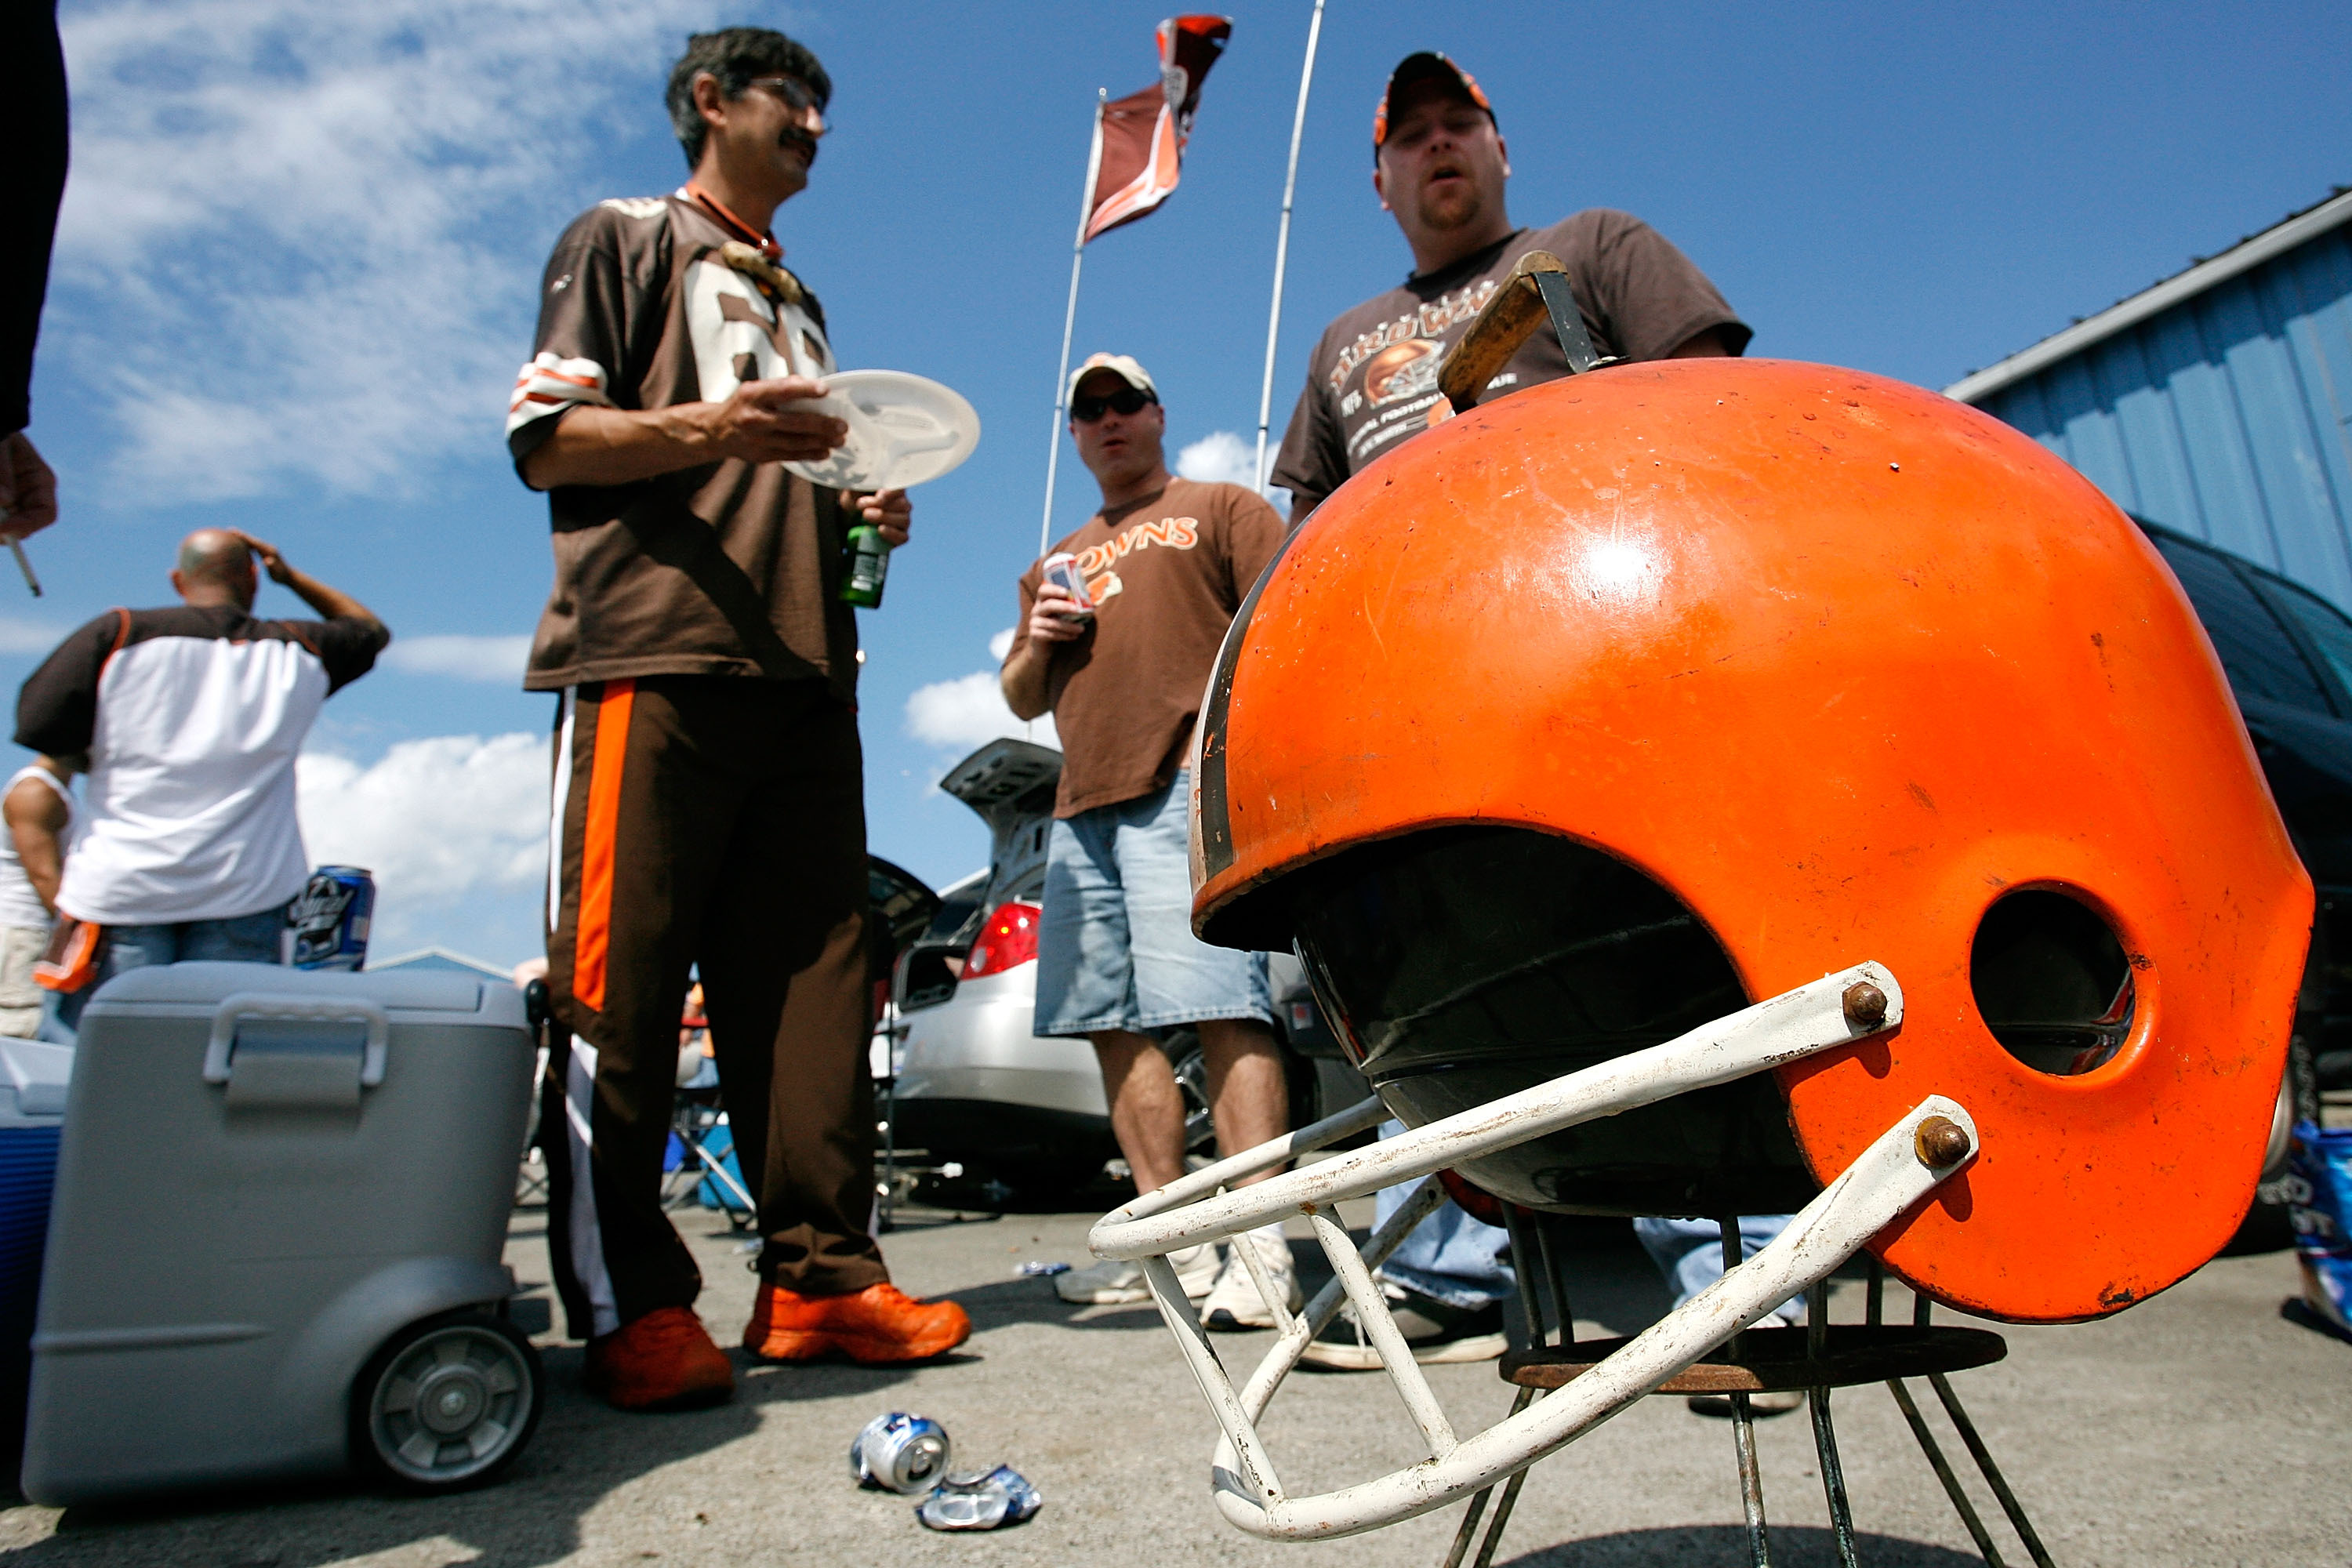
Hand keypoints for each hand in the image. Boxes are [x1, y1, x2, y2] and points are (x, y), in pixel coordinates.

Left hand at [0, 433, 57, 540]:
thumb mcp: (0, 446)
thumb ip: (3, 472)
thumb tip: (5, 501)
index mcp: (41, 480)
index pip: (45, 514)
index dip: (26, 526)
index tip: (2, 530)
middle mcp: (27, 494)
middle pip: (20, 525)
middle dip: (4, 527)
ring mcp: (9, 499)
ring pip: (4, 522)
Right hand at [229, 529, 294, 583]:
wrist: (290, 576)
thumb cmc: (282, 576)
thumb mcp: (276, 572)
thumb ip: (272, 566)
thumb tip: (267, 561)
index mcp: (268, 551)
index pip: (254, 543)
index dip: (244, 538)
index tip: (234, 532)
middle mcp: (268, 548)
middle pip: (252, 540)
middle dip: (241, 535)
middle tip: (230, 530)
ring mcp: (267, 549)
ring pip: (253, 542)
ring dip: (244, 538)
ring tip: (232, 534)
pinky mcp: (267, 552)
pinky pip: (255, 546)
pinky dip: (248, 544)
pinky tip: (242, 543)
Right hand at [698, 375, 847, 464]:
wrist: (716, 431)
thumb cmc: (744, 405)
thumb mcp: (755, 390)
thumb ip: (780, 387)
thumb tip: (811, 384)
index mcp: (753, 395)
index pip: (782, 391)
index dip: (805, 390)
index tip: (825, 390)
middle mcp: (754, 418)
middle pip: (794, 422)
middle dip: (822, 424)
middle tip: (842, 425)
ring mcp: (757, 440)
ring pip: (795, 442)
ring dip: (821, 442)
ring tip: (840, 439)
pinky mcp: (761, 456)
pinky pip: (790, 456)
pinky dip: (810, 454)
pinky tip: (825, 452)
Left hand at [845, 488, 910, 546]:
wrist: (848, 520)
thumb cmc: (853, 501)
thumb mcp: (853, 490)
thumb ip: (860, 483)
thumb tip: (863, 477)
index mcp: (893, 489)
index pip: (900, 488)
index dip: (892, 492)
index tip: (879, 495)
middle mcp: (902, 504)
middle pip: (903, 505)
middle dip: (882, 507)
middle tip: (862, 507)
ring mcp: (902, 520)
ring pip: (904, 519)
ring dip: (885, 518)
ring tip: (866, 516)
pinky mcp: (900, 536)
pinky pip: (903, 537)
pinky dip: (892, 533)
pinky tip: (880, 530)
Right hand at [1027, 579, 1089, 642]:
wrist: (1043, 646)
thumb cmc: (1057, 625)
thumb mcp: (1063, 613)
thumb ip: (1073, 603)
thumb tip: (1089, 593)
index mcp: (1043, 601)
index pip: (1044, 590)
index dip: (1054, 589)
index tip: (1066, 592)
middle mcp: (1037, 610)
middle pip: (1048, 605)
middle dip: (1064, 607)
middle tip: (1078, 610)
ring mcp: (1035, 623)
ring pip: (1052, 623)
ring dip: (1069, 626)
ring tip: (1082, 629)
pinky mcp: (1035, 635)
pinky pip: (1051, 635)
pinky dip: (1064, 636)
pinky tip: (1074, 636)